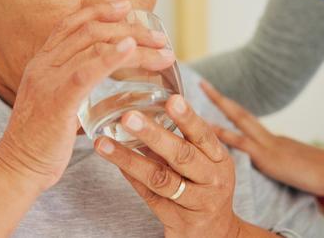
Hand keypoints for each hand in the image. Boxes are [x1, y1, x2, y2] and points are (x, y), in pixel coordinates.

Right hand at [0, 1, 175, 191]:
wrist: (16, 167)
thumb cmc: (40, 141)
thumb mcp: (53, 103)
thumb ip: (73, 87)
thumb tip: (101, 82)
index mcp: (41, 63)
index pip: (71, 24)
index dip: (100, 10)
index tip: (127, 6)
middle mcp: (43, 65)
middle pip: (89, 30)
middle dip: (128, 27)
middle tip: (158, 35)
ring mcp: (48, 80)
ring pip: (93, 46)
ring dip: (134, 43)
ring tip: (161, 49)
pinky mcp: (57, 101)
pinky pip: (86, 71)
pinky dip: (111, 57)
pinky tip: (131, 50)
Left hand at [95, 94, 269, 237]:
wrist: (217, 233)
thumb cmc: (205, 186)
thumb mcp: (205, 162)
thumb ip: (182, 139)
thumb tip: (144, 107)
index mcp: (219, 159)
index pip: (203, 135)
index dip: (188, 118)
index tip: (172, 100)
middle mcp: (212, 181)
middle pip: (182, 156)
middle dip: (154, 135)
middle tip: (128, 117)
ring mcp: (195, 203)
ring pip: (160, 178)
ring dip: (129, 159)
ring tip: (104, 144)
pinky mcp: (176, 220)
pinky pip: (149, 196)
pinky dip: (131, 177)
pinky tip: (114, 163)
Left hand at [201, 81, 323, 198]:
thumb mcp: (308, 175)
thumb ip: (301, 178)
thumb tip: (313, 195)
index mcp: (277, 142)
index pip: (250, 126)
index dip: (233, 116)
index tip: (219, 105)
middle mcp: (270, 138)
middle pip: (240, 113)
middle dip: (221, 100)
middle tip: (203, 85)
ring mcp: (268, 144)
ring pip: (237, 118)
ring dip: (218, 104)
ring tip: (201, 90)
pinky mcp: (268, 155)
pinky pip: (238, 141)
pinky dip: (220, 134)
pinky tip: (205, 127)